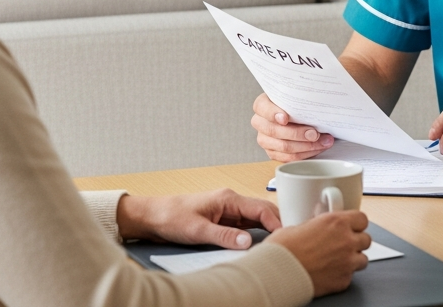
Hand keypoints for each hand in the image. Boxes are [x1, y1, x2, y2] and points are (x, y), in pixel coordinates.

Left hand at [116, 189, 281, 248]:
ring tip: (279, 243)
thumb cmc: (171, 217)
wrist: (152, 217)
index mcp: (228, 198)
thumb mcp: (198, 230)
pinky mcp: (223, 220)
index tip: (287, 236)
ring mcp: (228, 211)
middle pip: (263, 211)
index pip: (261, 208)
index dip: (277, 222)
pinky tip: (260, 243)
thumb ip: (224, 236)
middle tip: (290, 240)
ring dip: (268, 229)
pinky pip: (246, 225)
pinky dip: (256, 233)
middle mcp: (231, 202)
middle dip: (278, 224)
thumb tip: (248, 243)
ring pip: (256, 219)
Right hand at [252, 93, 333, 161]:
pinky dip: (305, 154)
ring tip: (323, 141)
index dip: (273, 113)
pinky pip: (287, 158)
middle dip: (297, 133)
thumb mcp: (298, 93)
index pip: (262, 108)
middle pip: (273, 131)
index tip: (286, 118)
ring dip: (306, 146)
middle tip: (315, 133)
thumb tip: (324, 83)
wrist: (300, 113)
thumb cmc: (299, 102)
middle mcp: (260, 122)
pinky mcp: (273, 152)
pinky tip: (318, 148)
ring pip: (282, 147)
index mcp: (263, 104)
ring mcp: (265, 139)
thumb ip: (303, 91)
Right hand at [268, 211, 370, 296]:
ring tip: (337, 261)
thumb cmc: (282, 249)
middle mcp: (346, 241)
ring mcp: (347, 262)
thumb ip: (315, 225)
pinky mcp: (343, 281)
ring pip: (363, 260)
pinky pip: (350, 277)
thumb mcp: (298, 226)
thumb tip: (313, 228)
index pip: (362, 219)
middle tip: (343, 244)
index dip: (356, 223)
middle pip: (366, 239)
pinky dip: (342, 275)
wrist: (277, 273)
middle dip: (356, 242)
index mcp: (336, 222)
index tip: (351, 226)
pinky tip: (330, 273)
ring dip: (353, 259)